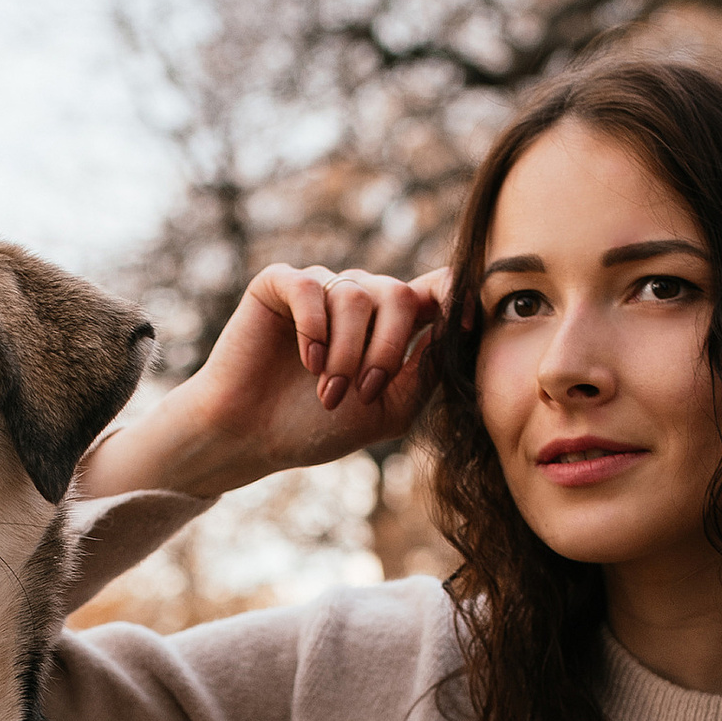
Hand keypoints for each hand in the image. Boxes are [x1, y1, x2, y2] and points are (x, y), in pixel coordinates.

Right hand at [73, 262, 447, 501]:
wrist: (251, 437)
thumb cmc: (317, 426)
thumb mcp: (388, 411)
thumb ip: (426, 372)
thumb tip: (452, 329)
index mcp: (392, 324)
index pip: (436, 289)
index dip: (459, 295)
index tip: (469, 325)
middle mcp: (361, 297)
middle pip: (400, 295)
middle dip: (387, 349)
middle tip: (362, 391)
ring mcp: (322, 287)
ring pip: (355, 295)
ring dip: (346, 352)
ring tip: (326, 392)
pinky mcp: (280, 284)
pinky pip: (312, 287)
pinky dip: (314, 328)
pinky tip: (307, 361)